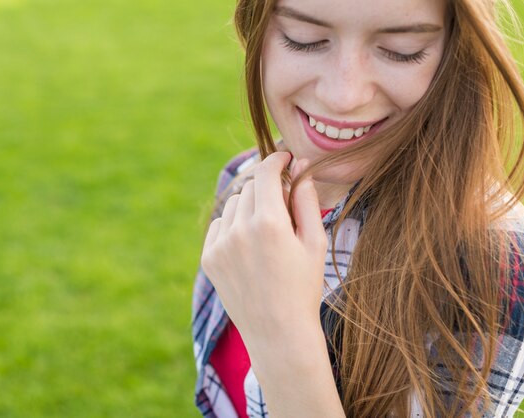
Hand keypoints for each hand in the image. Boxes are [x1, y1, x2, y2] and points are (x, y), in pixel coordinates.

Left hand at [201, 152, 327, 347]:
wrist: (277, 332)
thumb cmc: (303, 287)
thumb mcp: (314, 242)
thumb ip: (306, 200)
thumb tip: (300, 167)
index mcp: (269, 223)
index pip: (265, 172)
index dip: (276, 160)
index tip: (284, 159)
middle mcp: (239, 230)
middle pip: (250, 186)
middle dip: (267, 188)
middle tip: (283, 208)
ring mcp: (220, 244)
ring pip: (233, 204)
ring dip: (250, 207)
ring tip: (267, 234)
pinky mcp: (208, 257)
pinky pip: (219, 225)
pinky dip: (233, 226)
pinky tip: (249, 247)